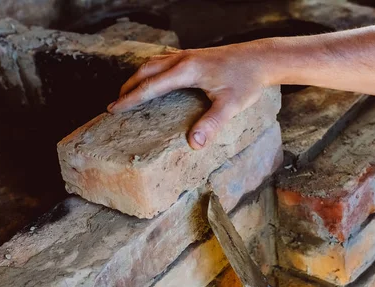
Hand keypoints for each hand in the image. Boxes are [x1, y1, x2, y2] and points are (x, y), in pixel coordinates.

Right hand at [108, 41, 271, 149]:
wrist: (261, 58)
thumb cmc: (247, 81)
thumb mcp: (230, 106)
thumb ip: (211, 124)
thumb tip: (193, 144)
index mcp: (186, 71)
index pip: (150, 86)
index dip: (130, 99)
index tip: (113, 108)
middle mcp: (183, 59)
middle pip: (146, 71)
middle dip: (128, 87)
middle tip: (115, 104)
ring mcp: (188, 54)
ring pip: (153, 63)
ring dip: (138, 76)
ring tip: (129, 92)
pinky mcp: (194, 55)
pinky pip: (164, 59)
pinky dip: (152, 69)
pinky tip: (155, 76)